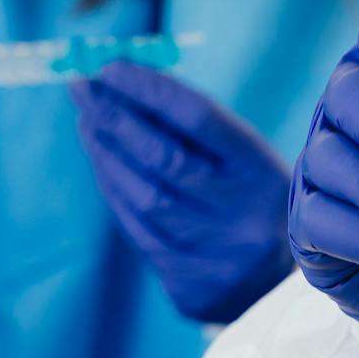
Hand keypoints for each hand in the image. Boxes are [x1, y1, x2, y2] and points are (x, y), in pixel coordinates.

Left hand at [71, 63, 293, 323]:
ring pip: (144, 195)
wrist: (275, 289)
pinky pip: (138, 230)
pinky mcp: (190, 283)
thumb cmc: (251, 203)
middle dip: (116, 118)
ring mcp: (216, 253)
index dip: (150, 90)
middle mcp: (241, 214)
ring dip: (106, 154)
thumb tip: (124, 82)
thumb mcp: (245, 162)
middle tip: (83, 90)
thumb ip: (195, 128)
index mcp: (262, 173)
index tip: (111, 68)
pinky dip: (114, 191)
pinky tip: (103, 165)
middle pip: (165, 158)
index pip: (200, 120)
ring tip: (87, 122)